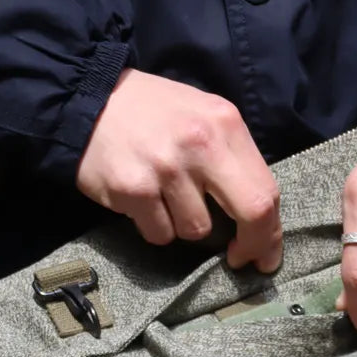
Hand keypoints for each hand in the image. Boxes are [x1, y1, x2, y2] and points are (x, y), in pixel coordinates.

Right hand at [76, 68, 282, 271]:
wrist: (86, 97)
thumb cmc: (151, 111)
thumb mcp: (202, 114)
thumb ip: (230, 155)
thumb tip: (258, 214)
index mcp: (225, 124)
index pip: (267, 190)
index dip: (270, 231)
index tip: (264, 253)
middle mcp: (200, 144)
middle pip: (250, 212)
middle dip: (251, 245)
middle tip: (239, 259)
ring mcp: (166, 169)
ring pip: (196, 230)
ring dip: (183, 225)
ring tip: (165, 196)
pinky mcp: (133, 189)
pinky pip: (160, 234)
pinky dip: (154, 225)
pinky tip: (142, 198)